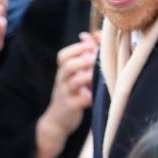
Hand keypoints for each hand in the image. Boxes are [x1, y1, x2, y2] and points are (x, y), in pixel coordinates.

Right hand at [33, 31, 98, 157]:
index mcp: (62, 72)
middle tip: (98, 59)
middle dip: (84, 59)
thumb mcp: (72, 75)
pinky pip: (82, 100)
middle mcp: (62, 81)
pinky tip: (100, 93)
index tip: (92, 46)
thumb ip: (81, 56)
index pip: (63, 55)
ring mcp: (66, 94)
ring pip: (74, 81)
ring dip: (88, 75)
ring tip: (99, 75)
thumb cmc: (70, 94)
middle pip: (67, 65)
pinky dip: (92, 95)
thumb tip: (88, 35)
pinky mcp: (71, 107)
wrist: (57, 121)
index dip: (77, 49)